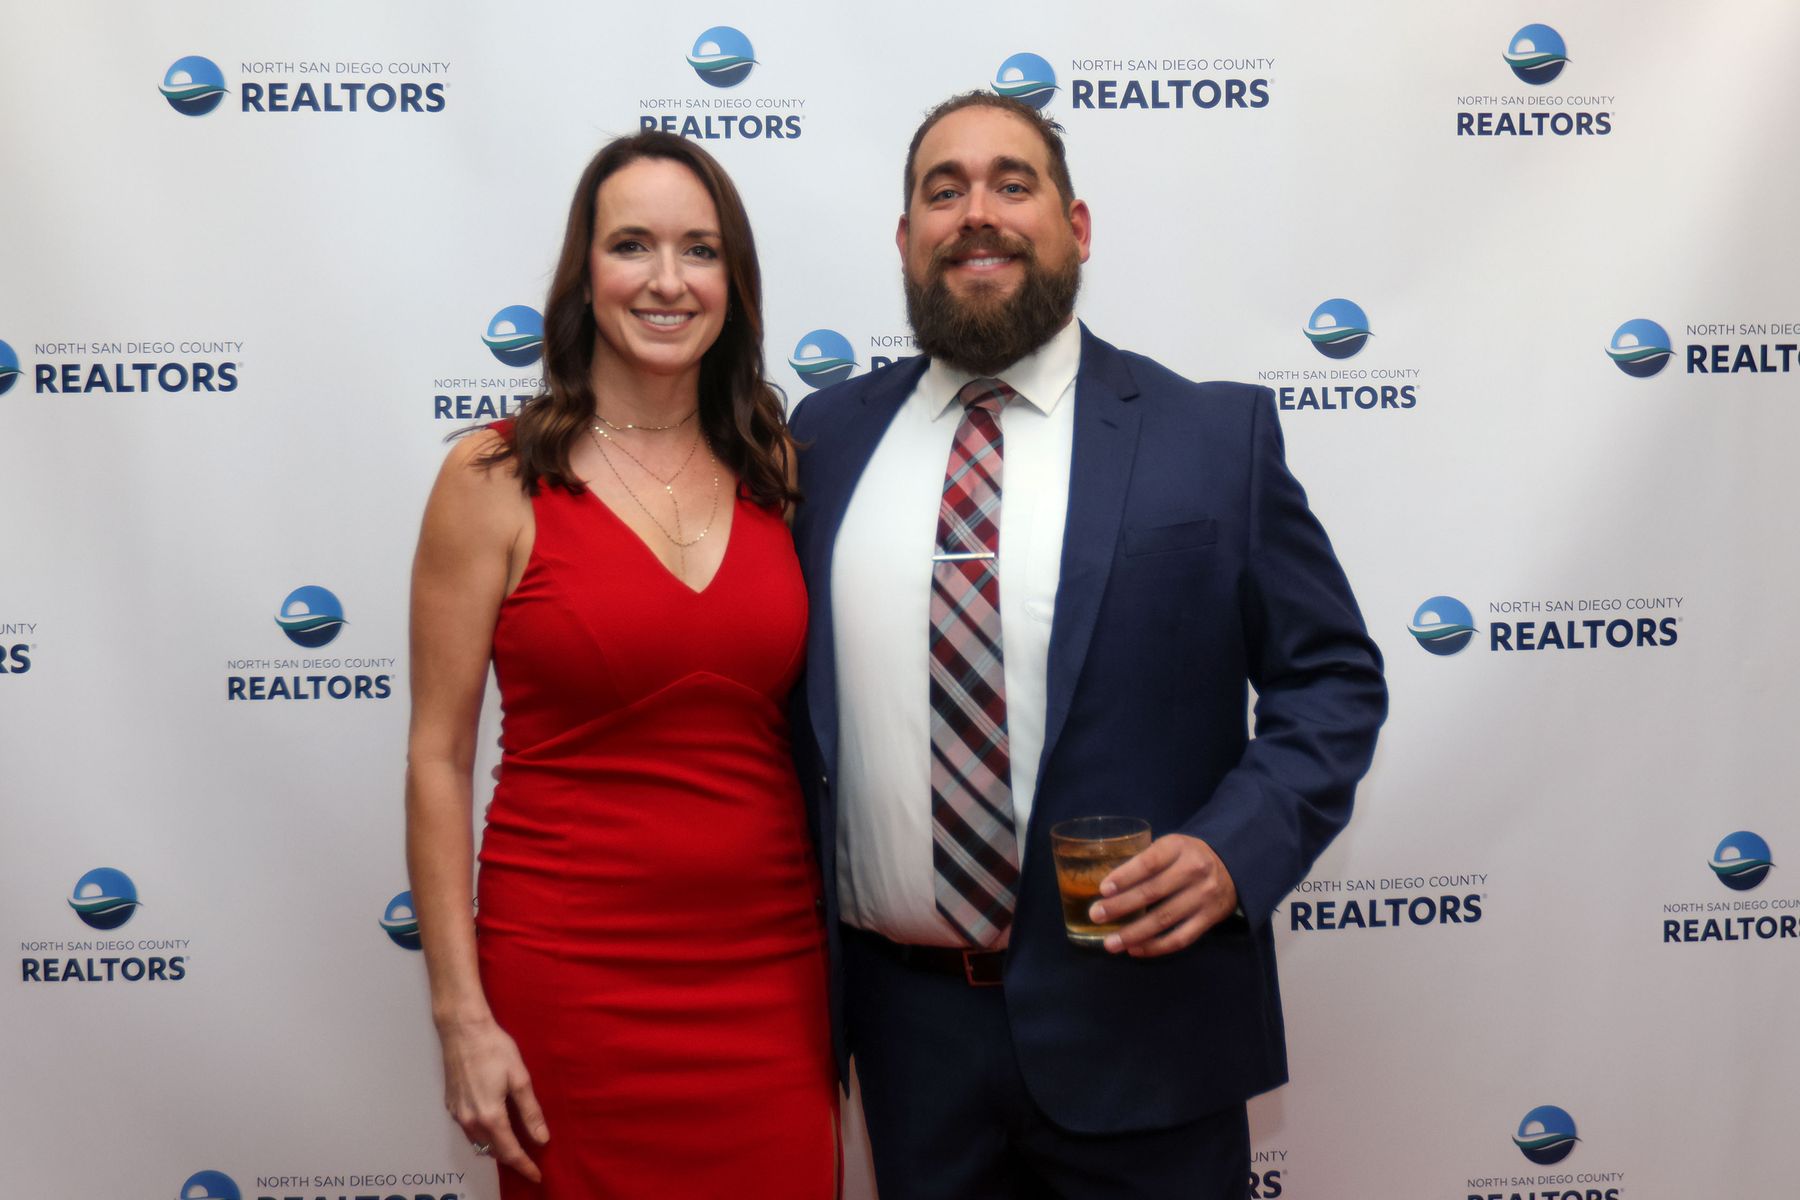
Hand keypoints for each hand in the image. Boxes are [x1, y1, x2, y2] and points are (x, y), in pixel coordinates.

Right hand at [438, 1016, 548, 1181]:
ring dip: (496, 1147)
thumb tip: (541, 1139)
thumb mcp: (519, 1079)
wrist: (462, 1030)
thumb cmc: (494, 1049)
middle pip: (492, 1150)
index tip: (537, 1176)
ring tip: (513, 1146)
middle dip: (511, 1158)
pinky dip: (482, 1135)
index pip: (509, 1152)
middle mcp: (470, 1121)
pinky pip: (468, 1130)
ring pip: (478, 1142)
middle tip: (528, 1161)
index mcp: (490, 1116)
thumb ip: (530, 1112)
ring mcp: (457, 1114)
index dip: (524, 1166)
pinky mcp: (450, 1105)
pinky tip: (493, 1126)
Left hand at [1088, 833, 1238, 956]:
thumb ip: (1146, 860)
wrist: (1232, 867)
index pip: (1149, 862)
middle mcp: (1194, 871)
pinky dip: (1156, 946)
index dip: (1125, 876)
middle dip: (1120, 906)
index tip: (1103, 889)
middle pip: (1152, 892)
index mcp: (1179, 847)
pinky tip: (1136, 949)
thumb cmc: (1188, 856)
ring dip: (1134, 933)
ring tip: (1111, 943)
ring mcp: (1203, 896)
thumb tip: (1108, 887)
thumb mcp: (1171, 846)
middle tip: (1096, 915)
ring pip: (1164, 919)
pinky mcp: (1210, 919)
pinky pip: (1180, 938)